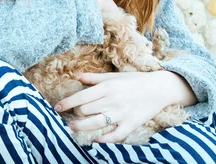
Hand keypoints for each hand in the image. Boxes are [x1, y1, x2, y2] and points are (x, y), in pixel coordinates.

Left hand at [54, 71, 182, 142]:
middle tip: (71, 116)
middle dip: (75, 114)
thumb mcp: (114, 76)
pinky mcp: (131, 124)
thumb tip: (78, 77)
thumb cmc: (134, 80)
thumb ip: (95, 78)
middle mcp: (112, 100)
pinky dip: (103, 139)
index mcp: (107, 87)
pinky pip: (115, 135)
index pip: (81, 97)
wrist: (159, 88)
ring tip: (73, 127)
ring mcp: (121, 113)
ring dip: (81, 127)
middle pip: (85, 111)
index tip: (57, 107)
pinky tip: (95, 139)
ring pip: (95, 123)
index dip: (66, 104)